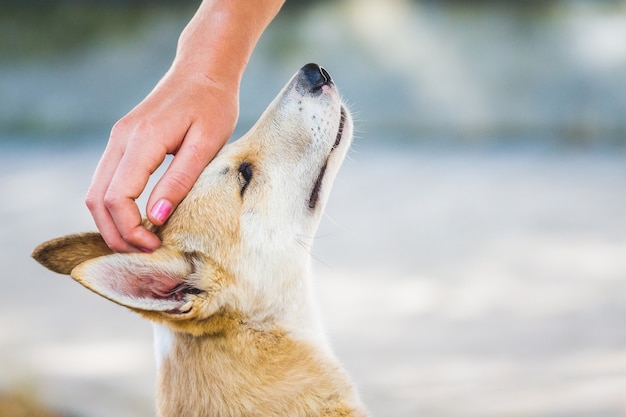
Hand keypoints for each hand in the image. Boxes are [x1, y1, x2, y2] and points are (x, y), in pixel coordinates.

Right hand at [86, 68, 237, 252]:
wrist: (203, 71)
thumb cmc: (213, 105)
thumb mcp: (206, 145)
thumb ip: (180, 180)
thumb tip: (157, 218)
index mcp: (141, 140)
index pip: (117, 198)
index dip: (131, 230)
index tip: (156, 245)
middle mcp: (120, 140)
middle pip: (97, 200)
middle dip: (116, 234)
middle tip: (145, 253)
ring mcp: (117, 139)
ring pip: (96, 192)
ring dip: (112, 223)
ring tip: (141, 243)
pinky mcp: (123, 142)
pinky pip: (106, 181)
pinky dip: (114, 207)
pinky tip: (137, 221)